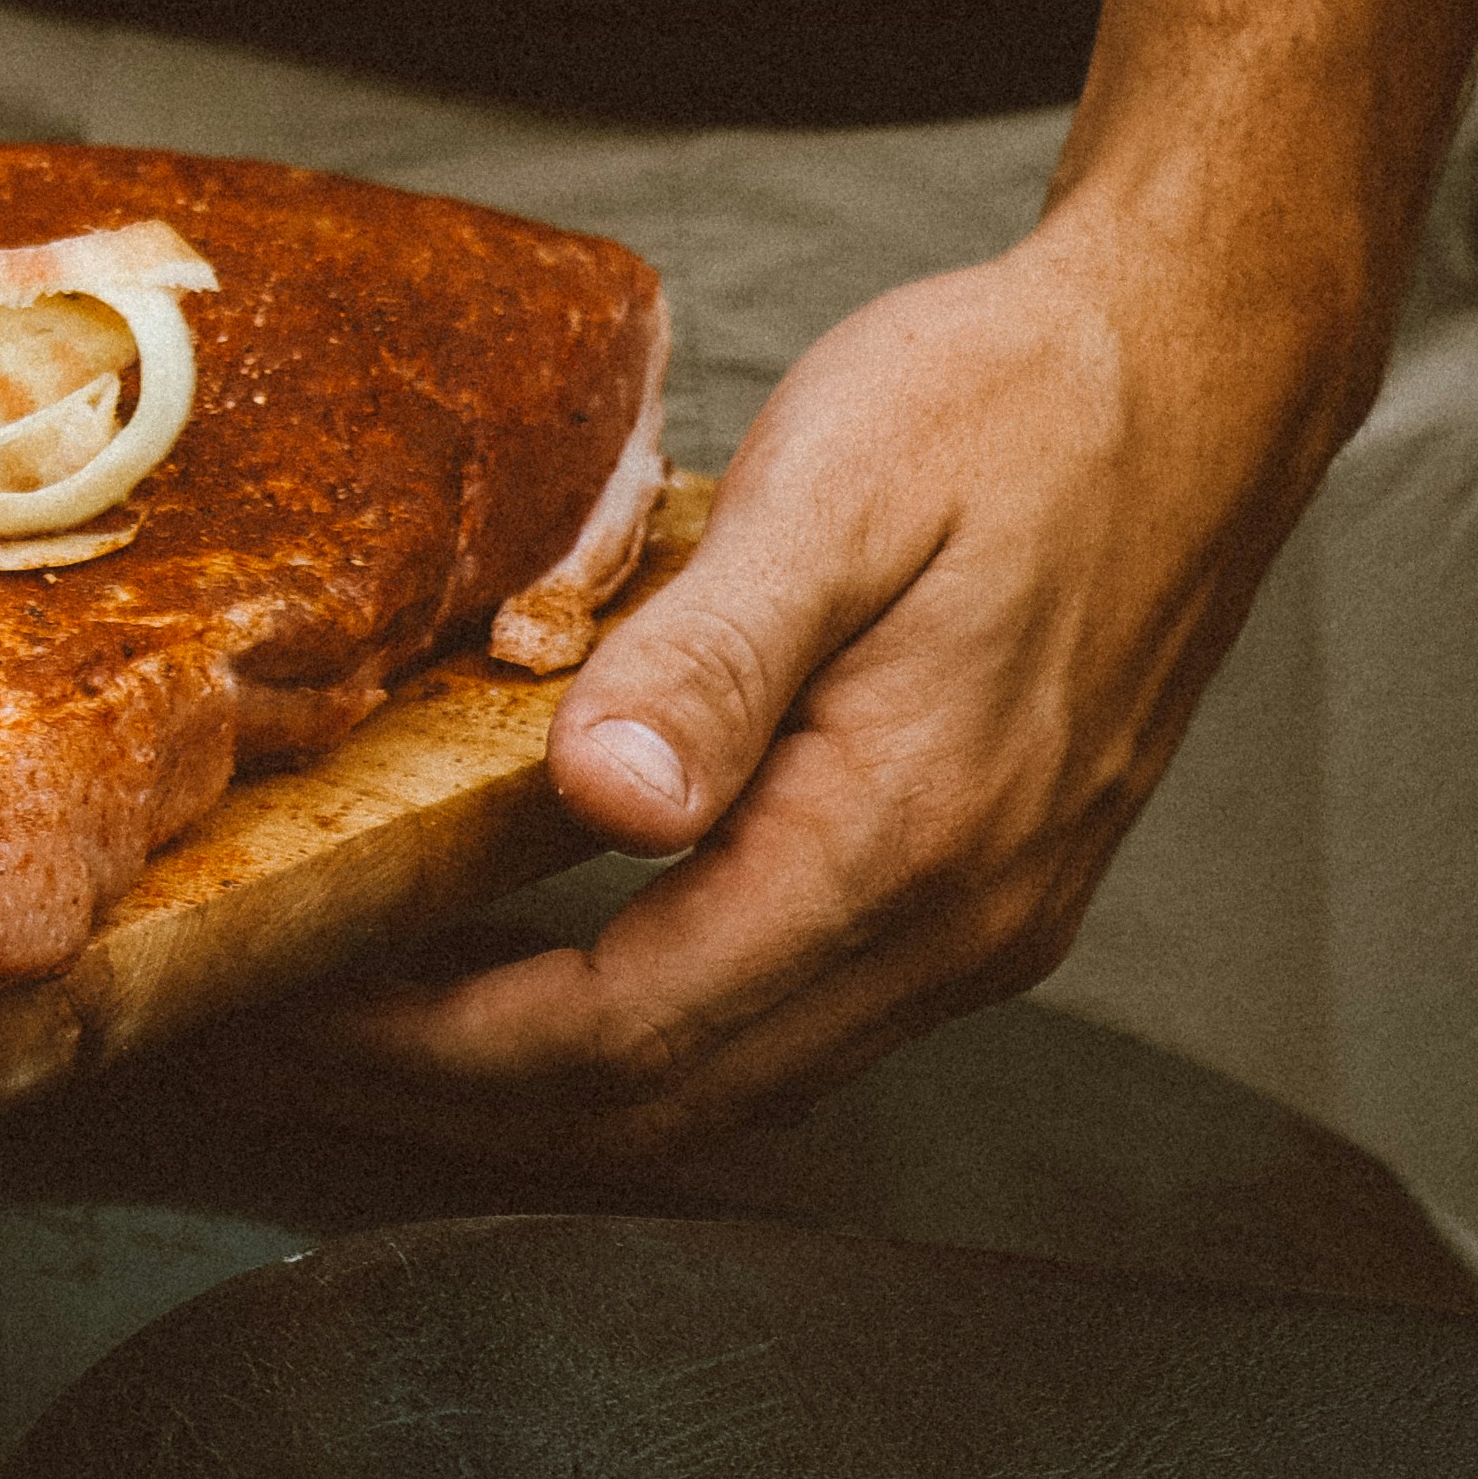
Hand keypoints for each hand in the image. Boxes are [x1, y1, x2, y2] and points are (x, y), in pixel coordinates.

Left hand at [287, 207, 1370, 1156]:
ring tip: (371, 1021)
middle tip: (279, 1045)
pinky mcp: (978, 893)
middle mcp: (950, 928)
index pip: (618, 1033)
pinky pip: (777, 1022)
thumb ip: (714, 658)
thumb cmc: (1018, 408)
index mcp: (898, 845)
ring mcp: (976, 926)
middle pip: (657, 1105)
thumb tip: (602, 798)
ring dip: (537, 1080)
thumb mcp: (838, 493)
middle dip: (450, 1100)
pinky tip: (532, 961)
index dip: (431, 1053)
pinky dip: (634, 1024)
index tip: (284, 1018)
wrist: (1198, 372)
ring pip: (722, 1084)